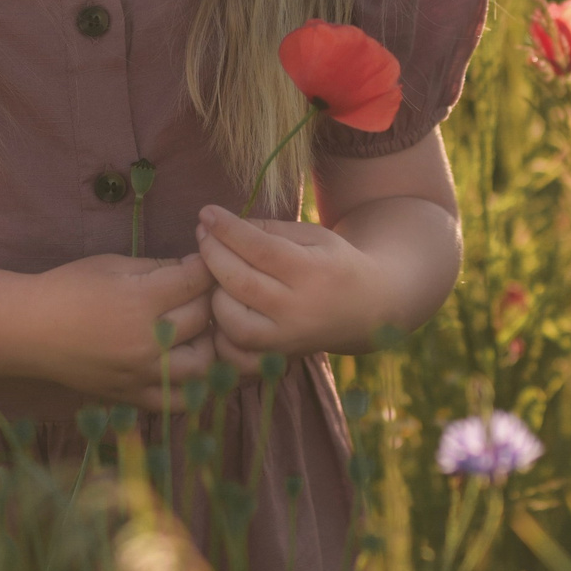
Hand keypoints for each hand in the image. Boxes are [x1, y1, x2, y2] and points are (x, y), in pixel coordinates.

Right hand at [17, 253, 214, 409]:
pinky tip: (187, 364)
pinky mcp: (132, 396)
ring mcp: (141, 374)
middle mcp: (146, 341)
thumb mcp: (112, 264)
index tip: (202, 262)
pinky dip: (192, 384)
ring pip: (202, 364)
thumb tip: (194, 268)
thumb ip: (156, 267)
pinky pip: (177, 400)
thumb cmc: (67, 287)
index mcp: (140, 300)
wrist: (29, 330)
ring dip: (207, 343)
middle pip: (202, 318)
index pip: (195, 282)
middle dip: (207, 298)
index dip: (205, 267)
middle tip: (199, 290)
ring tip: (196, 329)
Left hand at [194, 206, 390, 365]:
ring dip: (215, 292)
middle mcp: (298, 310)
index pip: (259, 249)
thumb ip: (270, 230)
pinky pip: (234, 351)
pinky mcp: (276, 358)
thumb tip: (223, 224)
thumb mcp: (313, 236)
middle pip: (240, 282)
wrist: (368, 310)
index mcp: (312, 272)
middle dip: (212, 253)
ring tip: (217, 271)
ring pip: (231, 321)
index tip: (207, 212)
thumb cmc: (334, 263)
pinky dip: (219, 330)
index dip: (227, 229)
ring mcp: (286, 339)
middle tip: (202, 233)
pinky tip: (223, 305)